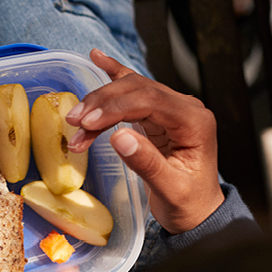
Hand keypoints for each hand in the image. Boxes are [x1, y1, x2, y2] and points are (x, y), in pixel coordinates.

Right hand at [64, 50, 223, 233]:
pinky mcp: (158, 113)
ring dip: (99, 102)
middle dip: (101, 103)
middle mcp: (185, 107)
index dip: (114, 108)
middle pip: (137, 89)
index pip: (149, 100)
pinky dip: (114, 74)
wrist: (197, 213)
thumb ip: (147, 163)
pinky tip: (97, 58)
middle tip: (74, 121)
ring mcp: (172, 107)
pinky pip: (134, 89)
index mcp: (194, 121)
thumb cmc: (188, 204)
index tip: (86, 123)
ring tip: (74, 120)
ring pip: (130, 89)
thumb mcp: (170, 190)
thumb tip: (119, 136)